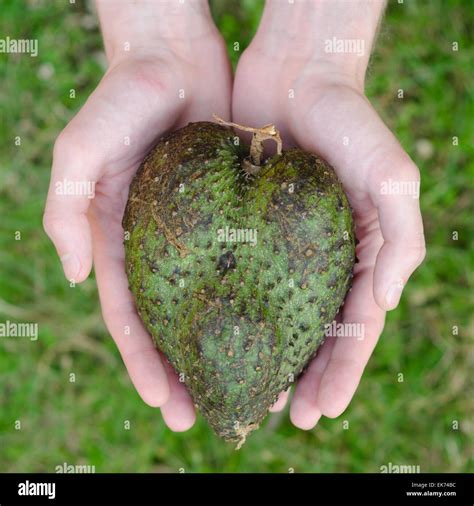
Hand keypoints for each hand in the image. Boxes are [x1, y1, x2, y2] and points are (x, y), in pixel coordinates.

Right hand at [43, 1, 230, 430]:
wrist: (173, 56)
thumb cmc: (123, 99)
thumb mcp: (80, 150)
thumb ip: (64, 210)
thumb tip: (75, 274)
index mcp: (126, 243)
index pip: (134, 317)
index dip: (145, 362)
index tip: (164, 403)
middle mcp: (166, 246)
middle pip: (176, 322)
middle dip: (189, 372)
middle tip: (211, 417)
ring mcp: (203, 232)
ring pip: (218, 302)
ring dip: (230, 347)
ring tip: (255, 390)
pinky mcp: (237, 211)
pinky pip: (253, 262)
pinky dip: (263, 299)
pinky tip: (280, 330)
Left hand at [232, 1, 425, 427]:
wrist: (297, 74)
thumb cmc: (350, 120)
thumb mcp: (390, 175)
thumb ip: (402, 238)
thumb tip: (382, 303)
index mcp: (355, 253)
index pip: (353, 326)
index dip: (341, 370)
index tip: (323, 411)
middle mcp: (317, 255)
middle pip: (311, 329)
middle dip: (303, 376)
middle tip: (285, 416)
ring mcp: (278, 243)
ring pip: (270, 311)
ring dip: (264, 353)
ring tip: (245, 392)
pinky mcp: (241, 224)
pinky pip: (233, 273)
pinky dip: (227, 308)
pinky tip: (211, 336)